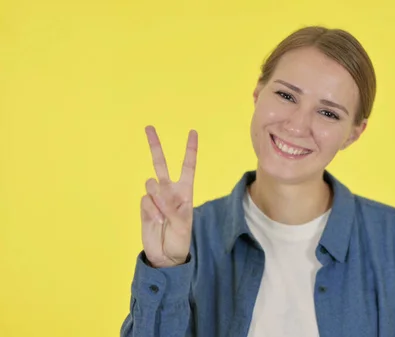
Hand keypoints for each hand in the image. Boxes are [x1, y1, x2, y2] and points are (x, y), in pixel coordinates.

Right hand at [140, 125, 197, 267]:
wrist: (165, 256)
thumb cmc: (180, 240)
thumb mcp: (183, 224)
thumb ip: (171, 206)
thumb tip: (155, 189)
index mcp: (185, 192)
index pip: (187, 166)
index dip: (190, 150)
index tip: (192, 132)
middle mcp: (169, 191)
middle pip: (161, 164)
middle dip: (155, 145)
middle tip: (149, 127)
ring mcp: (155, 198)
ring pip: (151, 184)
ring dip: (158, 199)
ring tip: (164, 216)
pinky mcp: (144, 206)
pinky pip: (145, 201)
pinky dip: (150, 211)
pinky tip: (156, 221)